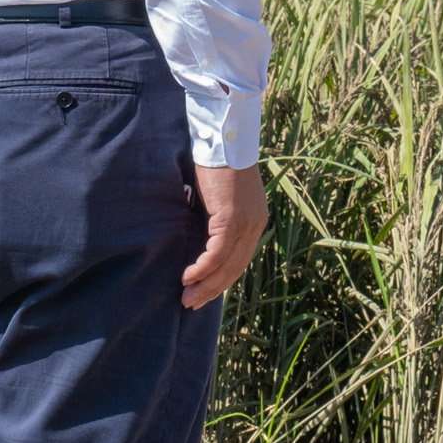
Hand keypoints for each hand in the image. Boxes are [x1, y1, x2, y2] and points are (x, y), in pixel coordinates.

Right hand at [183, 162, 267, 309]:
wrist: (223, 139)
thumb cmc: (216, 163)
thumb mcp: (218, 198)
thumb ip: (214, 219)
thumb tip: (197, 238)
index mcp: (255, 221)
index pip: (239, 260)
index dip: (221, 279)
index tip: (204, 293)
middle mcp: (255, 225)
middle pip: (235, 268)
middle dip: (212, 290)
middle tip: (192, 303)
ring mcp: (245, 223)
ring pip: (226, 266)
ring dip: (205, 285)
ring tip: (187, 298)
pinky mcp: (231, 219)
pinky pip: (216, 253)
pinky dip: (202, 268)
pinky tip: (187, 276)